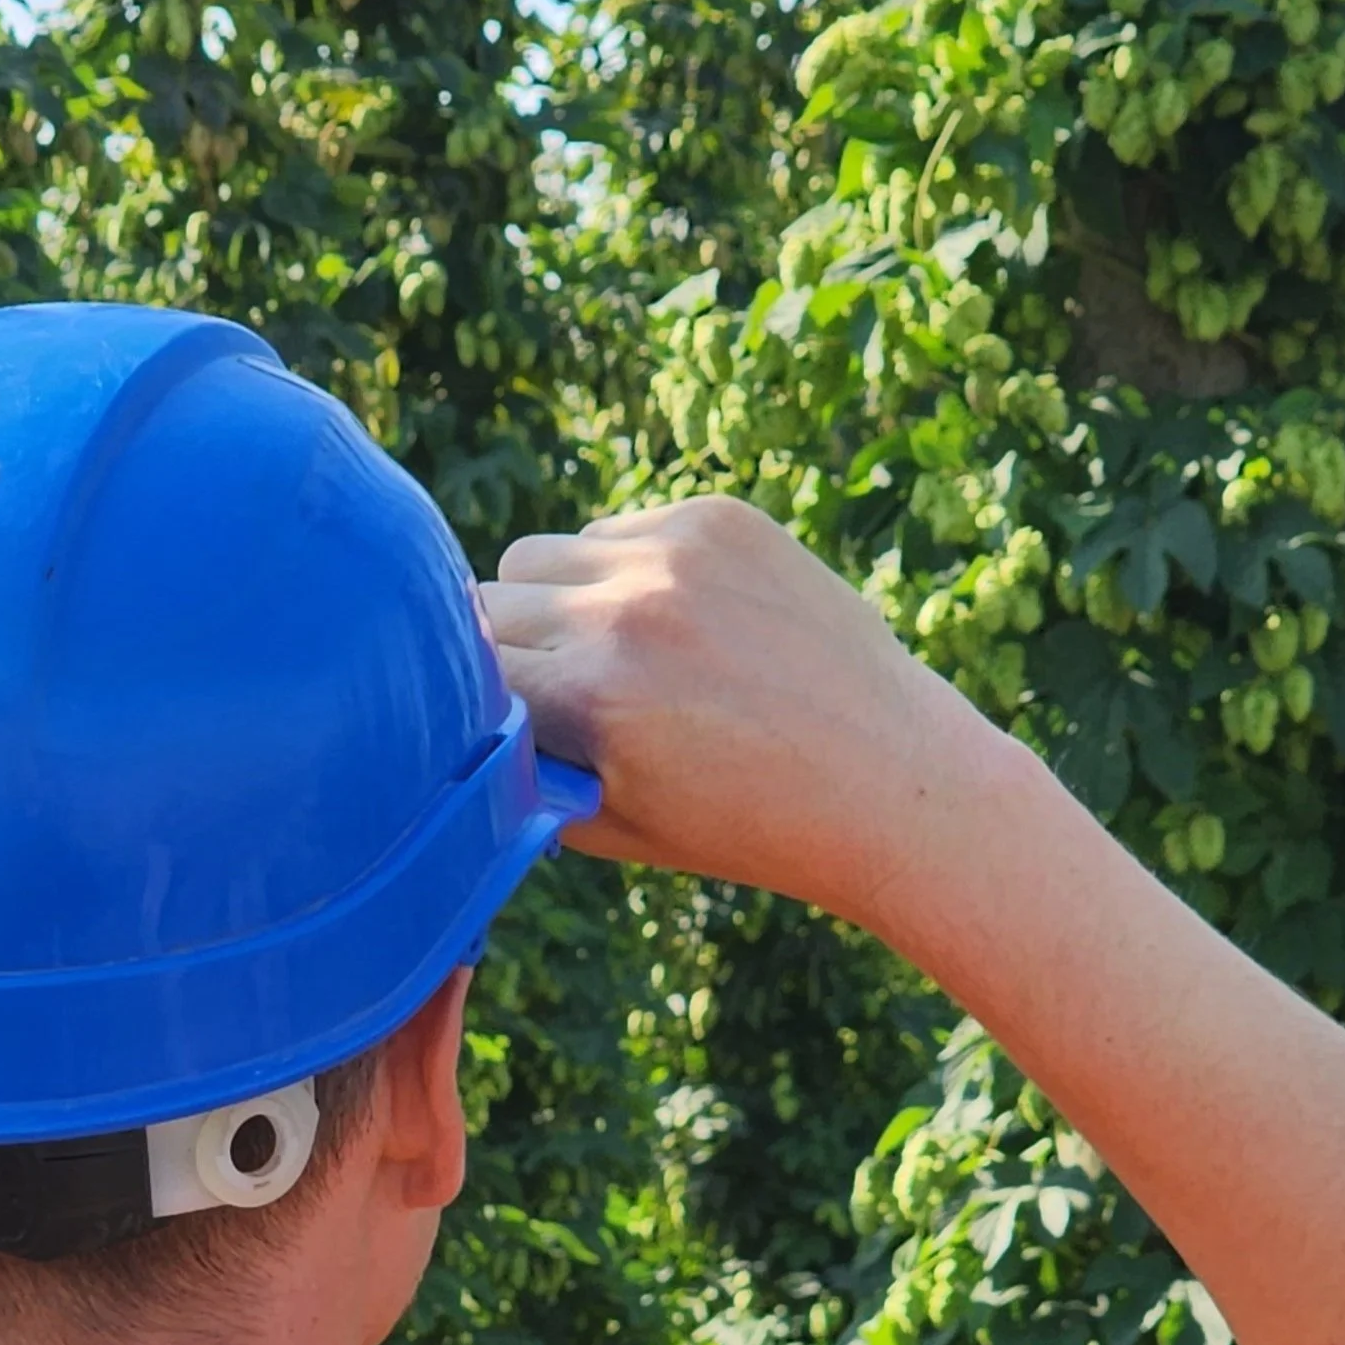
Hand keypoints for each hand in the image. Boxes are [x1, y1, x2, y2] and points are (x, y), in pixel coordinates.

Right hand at [484, 495, 1022, 936]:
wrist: (888, 781)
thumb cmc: (741, 825)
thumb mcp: (605, 822)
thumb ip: (520, 762)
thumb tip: (456, 712)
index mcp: (589, 700)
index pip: (462, 667)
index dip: (469, 699)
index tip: (494, 725)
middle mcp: (624, 612)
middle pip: (487, 601)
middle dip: (507, 651)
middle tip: (557, 699)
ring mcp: (675, 553)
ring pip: (540, 556)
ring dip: (555, 603)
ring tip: (618, 661)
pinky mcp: (719, 519)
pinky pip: (614, 532)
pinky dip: (623, 575)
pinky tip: (681, 630)